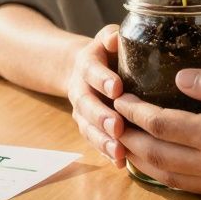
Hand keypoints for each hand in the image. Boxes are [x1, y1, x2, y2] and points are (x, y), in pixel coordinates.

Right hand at [66, 24, 125, 166]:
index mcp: (86, 64)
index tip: (117, 88)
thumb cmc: (107, 52)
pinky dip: (106, 153)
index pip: (91, 71)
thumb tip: (117, 38)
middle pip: (86, 105)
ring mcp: (82, 112)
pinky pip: (94, 142)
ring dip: (102, 140)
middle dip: (101, 117)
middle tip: (117, 127)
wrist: (83, 68)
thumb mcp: (108, 38)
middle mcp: (80, 89)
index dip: (102, 80)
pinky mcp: (88, 127)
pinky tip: (120, 163)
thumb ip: (112, 36)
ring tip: (118, 151)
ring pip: (88, 128)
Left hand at [115, 70, 200, 199]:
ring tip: (130, 145)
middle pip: (156, 155)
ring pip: (171, 177)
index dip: (135, 111)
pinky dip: (170, 174)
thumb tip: (181, 79)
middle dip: (130, 139)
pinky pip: (192, 187)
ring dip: (146, 161)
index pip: (160, 124)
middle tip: (111, 123)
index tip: (120, 97)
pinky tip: (170, 164)